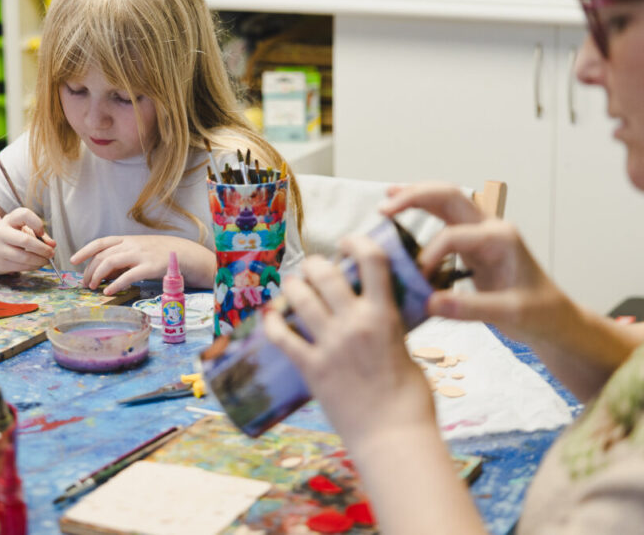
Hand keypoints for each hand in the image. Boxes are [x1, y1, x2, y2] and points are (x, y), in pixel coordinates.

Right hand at [0, 208, 55, 274]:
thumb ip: (39, 234)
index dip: (37, 223)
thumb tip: (53, 245)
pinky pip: (21, 267)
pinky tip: (37, 264)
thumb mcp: (21, 229)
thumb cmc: (10, 237)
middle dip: (43, 249)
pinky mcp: (0, 263)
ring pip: (24, 257)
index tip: (41, 233)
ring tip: (46, 260)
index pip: (24, 214)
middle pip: (26, 240)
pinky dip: (33, 267)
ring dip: (40, 260)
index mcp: (9, 220)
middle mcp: (1, 233)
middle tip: (51, 253)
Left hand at [70, 236, 215, 295]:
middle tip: (85, 283)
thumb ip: (121, 259)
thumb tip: (102, 273)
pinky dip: (115, 284)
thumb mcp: (138, 251)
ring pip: (111, 262)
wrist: (184, 253)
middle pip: (103, 255)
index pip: (100, 242)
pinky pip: (128, 276)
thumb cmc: (158, 254)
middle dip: (90, 270)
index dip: (85, 250)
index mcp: (127, 240)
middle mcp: (131, 244)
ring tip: (93, 287)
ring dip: (98, 275)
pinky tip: (109, 292)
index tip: (73, 260)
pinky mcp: (149, 267)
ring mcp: (140, 255)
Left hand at [264, 236, 435, 448]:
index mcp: (384, 316)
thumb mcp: (407, 351)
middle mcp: (354, 324)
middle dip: (314, 264)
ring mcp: (329, 345)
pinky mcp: (310, 368)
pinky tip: (269, 317)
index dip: (357, 241)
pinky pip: (281, 336)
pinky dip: (271, 322)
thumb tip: (382, 318)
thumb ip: (391, 330)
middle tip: (312, 269)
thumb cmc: (411, 401)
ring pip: (298, 298)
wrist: (394, 439)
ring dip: (291, 286)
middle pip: (324, 274)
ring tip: (292, 286)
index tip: (348, 241)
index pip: (371, 260)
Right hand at [379, 182, 576, 344]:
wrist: (555, 318)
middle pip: (449, 196)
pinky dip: (422, 207)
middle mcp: (491, 227)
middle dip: (414, 197)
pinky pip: (445, 214)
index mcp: (501, 239)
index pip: (453, 236)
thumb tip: (429, 301)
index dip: (429, 254)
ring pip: (446, 198)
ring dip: (416, 195)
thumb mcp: (509, 314)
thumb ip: (470, 308)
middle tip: (384, 209)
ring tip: (387, 198)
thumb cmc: (539, 314)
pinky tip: (402, 207)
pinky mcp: (473, 240)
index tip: (416, 279)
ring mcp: (482, 230)